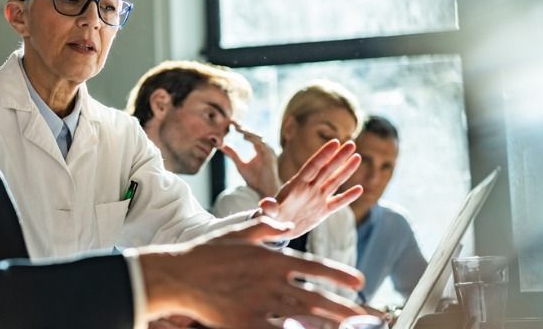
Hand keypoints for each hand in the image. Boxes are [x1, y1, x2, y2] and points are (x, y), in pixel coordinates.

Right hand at [141, 218, 364, 328]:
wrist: (179, 276)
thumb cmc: (207, 253)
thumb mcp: (238, 232)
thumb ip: (266, 226)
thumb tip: (286, 224)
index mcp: (272, 258)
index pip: (315, 267)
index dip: (339, 275)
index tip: (358, 282)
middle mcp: (271, 282)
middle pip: (316, 298)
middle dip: (343, 308)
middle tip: (363, 314)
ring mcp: (261, 304)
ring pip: (304, 318)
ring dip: (328, 325)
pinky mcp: (248, 323)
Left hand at [221, 122, 279, 197]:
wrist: (265, 191)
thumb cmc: (255, 179)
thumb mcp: (240, 165)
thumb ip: (233, 154)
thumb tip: (222, 146)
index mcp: (260, 149)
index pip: (250, 135)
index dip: (241, 129)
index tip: (231, 123)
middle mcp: (266, 148)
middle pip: (254, 134)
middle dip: (244, 128)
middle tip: (232, 122)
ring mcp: (269, 152)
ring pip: (258, 137)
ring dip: (247, 132)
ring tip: (237, 128)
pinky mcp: (270, 156)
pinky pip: (261, 145)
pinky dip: (253, 140)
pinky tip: (244, 136)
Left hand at [259, 140, 362, 238]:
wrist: (274, 229)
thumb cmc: (268, 218)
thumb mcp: (267, 214)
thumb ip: (269, 208)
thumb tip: (265, 204)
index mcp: (296, 185)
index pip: (312, 166)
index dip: (323, 154)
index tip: (335, 142)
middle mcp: (309, 188)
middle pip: (326, 170)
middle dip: (339, 157)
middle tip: (352, 144)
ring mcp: (317, 199)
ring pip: (334, 182)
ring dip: (346, 171)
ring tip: (357, 157)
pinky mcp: (322, 212)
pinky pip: (338, 203)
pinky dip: (348, 197)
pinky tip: (359, 189)